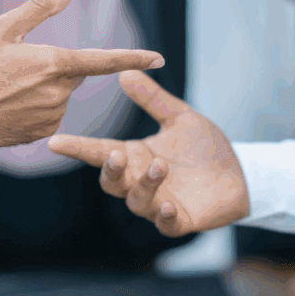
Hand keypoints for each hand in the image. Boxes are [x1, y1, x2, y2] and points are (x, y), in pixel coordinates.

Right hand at [0, 0, 164, 155]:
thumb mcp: (4, 27)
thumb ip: (42, 5)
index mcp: (55, 63)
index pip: (104, 60)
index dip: (133, 58)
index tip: (159, 58)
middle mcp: (60, 91)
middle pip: (74, 74)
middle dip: (56, 68)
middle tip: (20, 69)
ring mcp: (54, 115)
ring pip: (63, 94)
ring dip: (46, 89)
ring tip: (11, 89)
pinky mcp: (45, 132)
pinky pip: (52, 114)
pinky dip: (38, 107)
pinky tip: (13, 106)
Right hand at [48, 70, 247, 236]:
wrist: (238, 173)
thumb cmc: (204, 147)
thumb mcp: (179, 117)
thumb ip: (153, 99)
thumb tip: (125, 72)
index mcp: (136, 156)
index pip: (99, 152)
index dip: (77, 148)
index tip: (55, 142)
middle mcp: (140, 180)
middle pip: (111, 182)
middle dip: (110, 170)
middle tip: (117, 155)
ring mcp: (157, 202)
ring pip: (137, 201)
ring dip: (145, 185)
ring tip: (161, 166)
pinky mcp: (178, 219)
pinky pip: (164, 224)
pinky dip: (163, 216)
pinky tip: (168, 204)